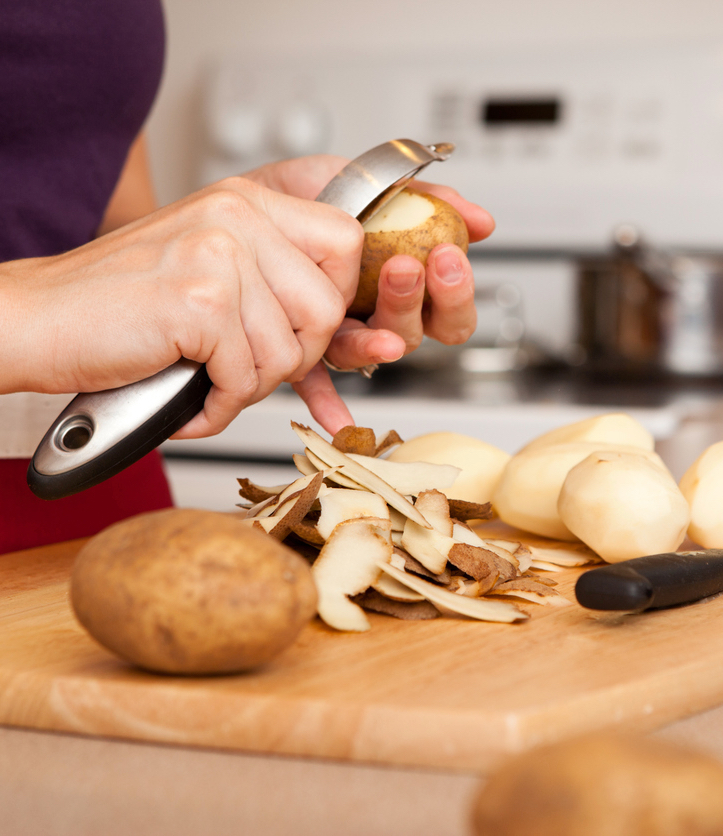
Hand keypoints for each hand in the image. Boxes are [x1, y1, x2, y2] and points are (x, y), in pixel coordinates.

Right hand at [1, 175, 363, 437]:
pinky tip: (191, 399)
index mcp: (247, 202)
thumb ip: (271, 274)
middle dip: (298, 356)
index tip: (303, 326)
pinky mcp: (199, 303)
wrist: (37, 318)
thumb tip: (338, 316)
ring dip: (251, 386)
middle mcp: (237, 217)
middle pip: (327, 306)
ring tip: (210, 380)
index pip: (344, 241)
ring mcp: (218, 256)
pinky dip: (219, 406)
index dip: (336, 296)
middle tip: (251, 366)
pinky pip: (245, 378)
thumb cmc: (121, 303)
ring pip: (288, 352)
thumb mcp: (208, 263)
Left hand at [247, 157, 495, 433]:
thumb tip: (480, 221)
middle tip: (409, 266)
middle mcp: (377, 319)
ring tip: (366, 302)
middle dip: (417, 303)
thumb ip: (429, 199)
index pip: (448, 312)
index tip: (448, 256)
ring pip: (370, 352)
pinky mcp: (303, 348)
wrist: (254, 200)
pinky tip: (337, 419)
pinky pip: (315, 383)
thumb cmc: (316, 198)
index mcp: (403, 288)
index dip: (456, 293)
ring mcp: (341, 336)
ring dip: (378, 338)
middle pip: (416, 334)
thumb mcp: (374, 183)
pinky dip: (327, 403)